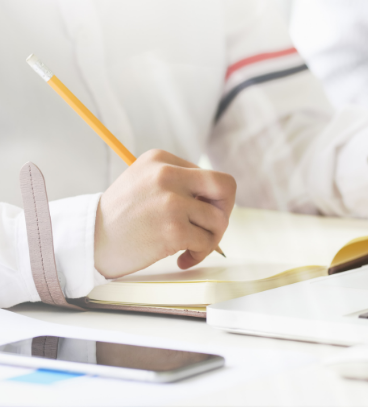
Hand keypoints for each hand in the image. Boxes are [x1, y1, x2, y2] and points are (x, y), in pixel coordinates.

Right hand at [94, 149, 236, 278]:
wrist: (89, 242)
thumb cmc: (121, 218)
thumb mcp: (145, 182)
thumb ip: (180, 184)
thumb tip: (222, 200)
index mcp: (161, 160)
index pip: (211, 176)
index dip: (212, 200)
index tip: (198, 216)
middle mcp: (167, 175)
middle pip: (226, 187)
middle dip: (225, 211)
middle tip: (211, 229)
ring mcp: (171, 201)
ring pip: (219, 220)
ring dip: (210, 239)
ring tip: (191, 247)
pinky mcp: (172, 229)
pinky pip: (207, 242)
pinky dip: (199, 254)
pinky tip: (182, 259)